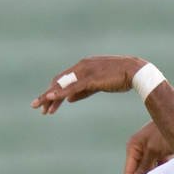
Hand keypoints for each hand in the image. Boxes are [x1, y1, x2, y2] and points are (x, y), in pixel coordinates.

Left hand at [31, 55, 145, 114]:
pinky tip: (51, 98)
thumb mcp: (99, 85)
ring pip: (62, 84)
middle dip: (47, 95)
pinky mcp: (90, 78)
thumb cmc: (121, 78)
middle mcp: (81, 67)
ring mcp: (85, 71)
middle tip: (37, 106)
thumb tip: (69, 99)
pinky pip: (72, 87)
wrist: (136, 72)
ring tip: (40, 106)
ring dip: (50, 96)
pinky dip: (61, 93)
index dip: (54, 91)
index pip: (64, 80)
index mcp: (83, 66)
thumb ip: (83, 91)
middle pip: (59, 81)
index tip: (48, 104)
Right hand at [123, 122, 173, 173]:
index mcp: (133, 147)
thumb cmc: (164, 132)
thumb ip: (145, 165)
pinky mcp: (160, 151)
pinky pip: (158, 165)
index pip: (129, 171)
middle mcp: (139, 148)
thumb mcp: (154, 150)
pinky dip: (162, 171)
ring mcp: (150, 149)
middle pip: (139, 171)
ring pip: (150, 169)